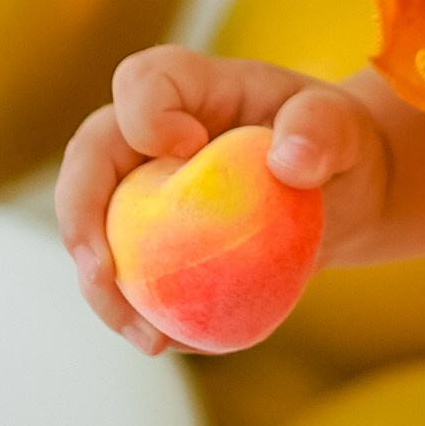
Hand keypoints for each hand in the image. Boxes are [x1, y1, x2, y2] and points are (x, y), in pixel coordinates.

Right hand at [55, 46, 392, 352]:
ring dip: (104, 289)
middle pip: (88, 162)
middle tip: (102, 273)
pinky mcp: (154, 247)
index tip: (186, 148)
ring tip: (147, 338)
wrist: (340, 195)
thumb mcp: (344, 126)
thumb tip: (289, 162)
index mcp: (190, 90)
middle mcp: (150, 139)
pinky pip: (129, 281)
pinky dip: (140, 316)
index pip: (141, 82)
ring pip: (94, 233)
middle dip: (80, 217)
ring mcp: (144, 193)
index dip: (144, 115)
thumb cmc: (335, 144)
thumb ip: (321, 129)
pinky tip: (171, 344)